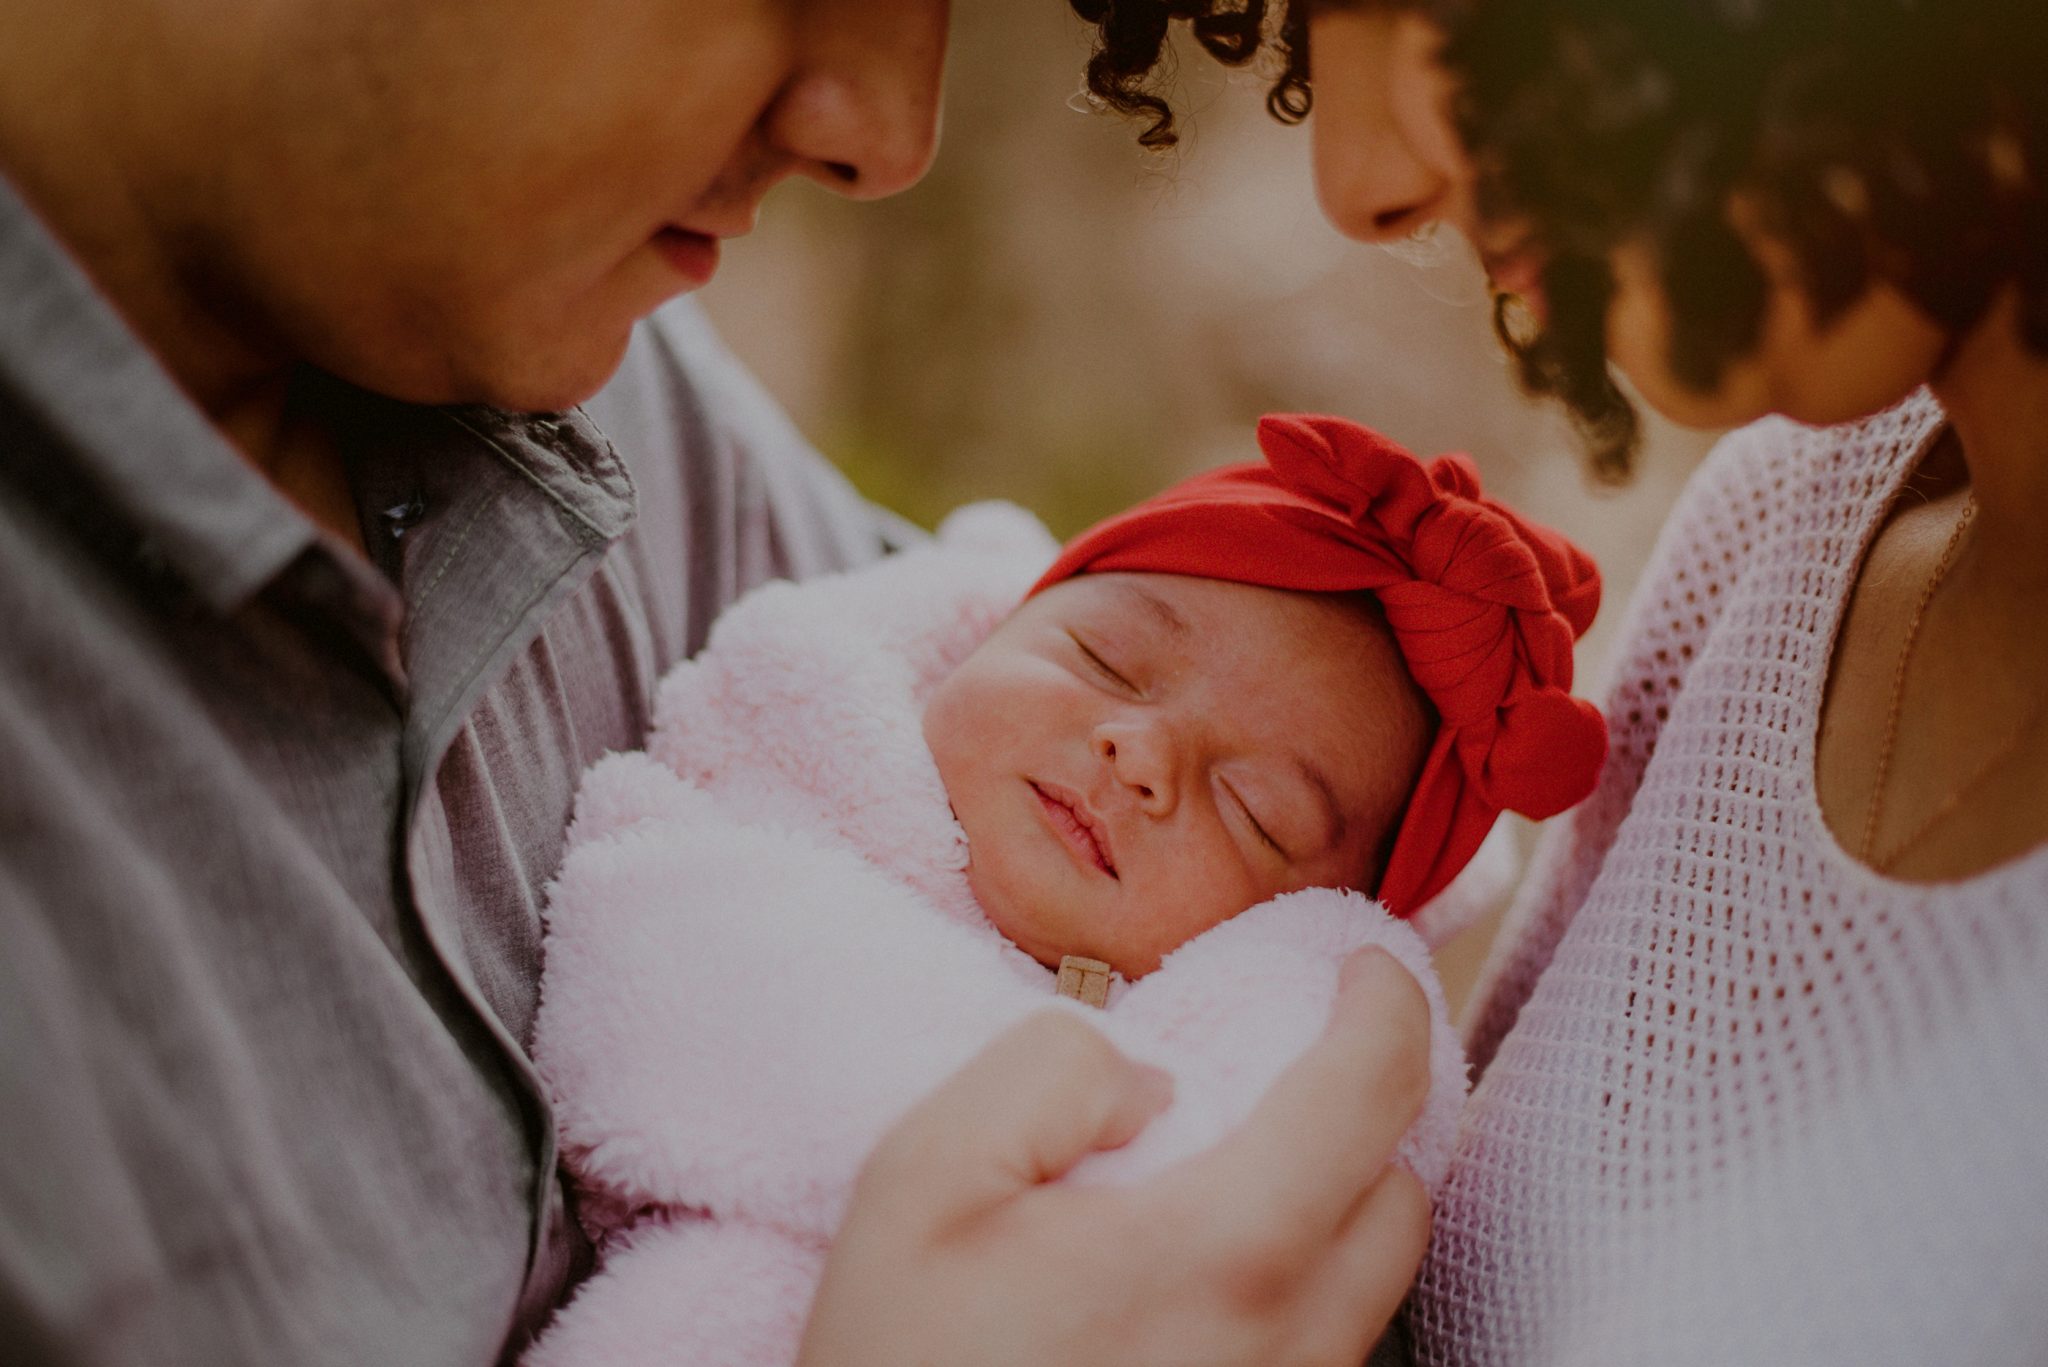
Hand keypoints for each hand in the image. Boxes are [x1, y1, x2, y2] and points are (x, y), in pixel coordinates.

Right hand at [795, 947, 1434, 1366]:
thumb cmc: (902, 1365)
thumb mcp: (923, 1179)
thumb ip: (1048, 1073)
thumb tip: (1149, 1075)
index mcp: (1222, 1252)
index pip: (1369, 1095)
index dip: (1387, 1005)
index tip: (1364, 966)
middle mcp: (1288, 1344)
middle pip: (1404, 1194)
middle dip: (1377, 1102)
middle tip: (1312, 1049)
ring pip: (1378, 1283)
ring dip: (1346, 1197)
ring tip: (1258, 1155)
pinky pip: (1330, 1348)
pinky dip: (1310, 1279)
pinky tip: (1219, 1266)